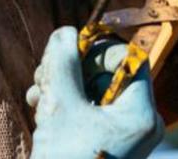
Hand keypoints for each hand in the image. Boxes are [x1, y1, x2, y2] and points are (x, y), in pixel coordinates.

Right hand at [26, 27, 162, 158]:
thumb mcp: (61, 108)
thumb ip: (64, 65)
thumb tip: (66, 33)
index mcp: (140, 114)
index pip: (128, 60)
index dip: (97, 48)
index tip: (66, 51)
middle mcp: (138, 124)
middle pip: (108, 73)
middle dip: (71, 69)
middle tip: (43, 75)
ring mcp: (122, 137)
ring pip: (92, 91)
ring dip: (62, 86)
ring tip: (37, 97)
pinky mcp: (104, 145)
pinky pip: (88, 111)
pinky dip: (64, 105)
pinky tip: (40, 110)